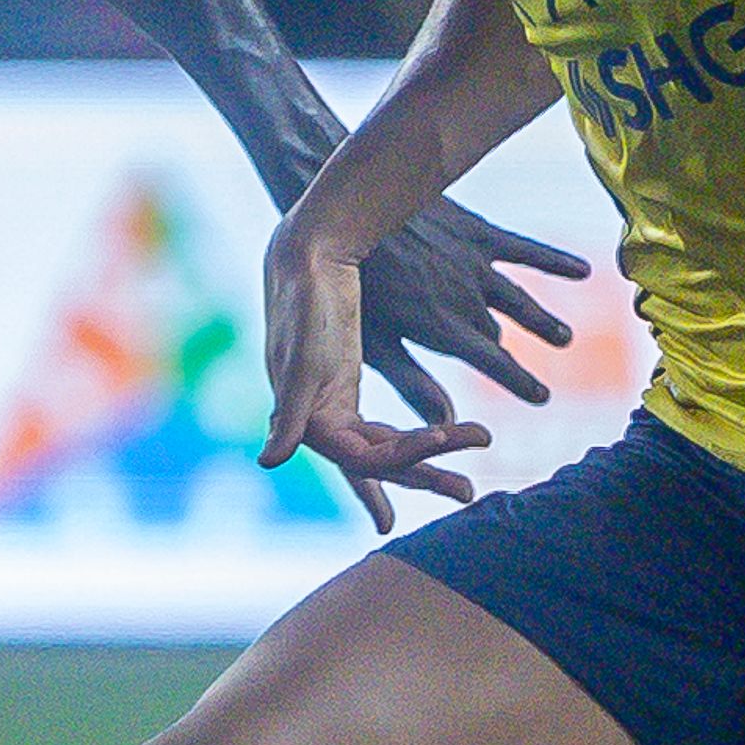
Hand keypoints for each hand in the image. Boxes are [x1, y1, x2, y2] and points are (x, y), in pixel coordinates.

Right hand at [259, 228, 491, 534]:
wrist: (307, 251)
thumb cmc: (304, 301)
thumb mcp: (302, 358)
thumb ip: (289, 412)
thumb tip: (268, 461)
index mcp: (308, 420)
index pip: (362, 458)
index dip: (401, 462)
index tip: (440, 453)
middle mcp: (318, 420)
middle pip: (378, 462)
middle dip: (424, 475)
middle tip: (468, 494)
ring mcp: (332, 404)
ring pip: (386, 445)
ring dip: (428, 452)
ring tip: (475, 447)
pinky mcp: (346, 383)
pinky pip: (383, 426)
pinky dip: (411, 435)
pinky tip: (439, 436)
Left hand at [351, 196, 583, 416]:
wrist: (349, 208)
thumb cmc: (352, 281)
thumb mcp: (375, 341)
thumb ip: (412, 383)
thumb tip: (444, 424)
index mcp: (442, 329)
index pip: (493, 363)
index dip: (519, 382)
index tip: (541, 397)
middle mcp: (467, 300)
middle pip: (498, 332)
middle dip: (518, 355)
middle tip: (542, 381)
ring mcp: (476, 265)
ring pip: (519, 299)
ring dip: (543, 320)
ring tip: (564, 338)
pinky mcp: (478, 232)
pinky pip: (526, 249)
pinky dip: (555, 262)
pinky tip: (583, 271)